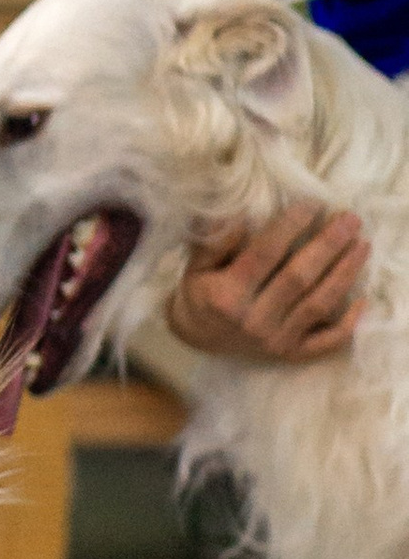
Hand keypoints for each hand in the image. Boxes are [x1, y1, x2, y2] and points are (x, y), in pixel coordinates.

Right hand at [167, 200, 365, 363]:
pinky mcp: (291, 354)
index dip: (291, 227)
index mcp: (227, 295)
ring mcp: (275, 340)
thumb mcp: (196, 265)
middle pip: (298, 277)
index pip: (265, 254)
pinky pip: (326, 342)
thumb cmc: (201, 293)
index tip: (313, 204)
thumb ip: (215, 241)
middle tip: (350, 220)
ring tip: (362, 246)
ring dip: (344, 273)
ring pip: (318, 304)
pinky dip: (347, 324)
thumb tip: (243, 216)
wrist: (198, 338)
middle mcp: (253, 319)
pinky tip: (363, 300)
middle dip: (328, 246)